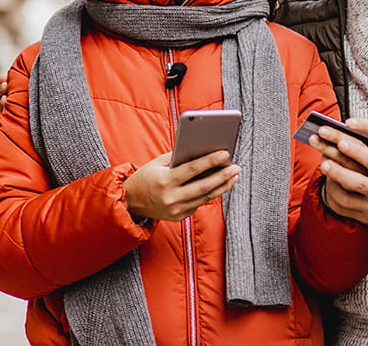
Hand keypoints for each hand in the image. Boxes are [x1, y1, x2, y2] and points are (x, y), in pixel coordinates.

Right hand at [124, 151, 239, 222]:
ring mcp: (176, 210)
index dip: (210, 161)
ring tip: (234, 175)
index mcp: (164, 181)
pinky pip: (199, 203)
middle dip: (223, 176)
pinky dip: (210, 193)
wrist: (130, 202)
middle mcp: (171, 198)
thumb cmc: (146, 177)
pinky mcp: (179, 217)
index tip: (225, 154)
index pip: (192, 169)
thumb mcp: (158, 163)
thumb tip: (202, 149)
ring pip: (205, 197)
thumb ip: (178, 157)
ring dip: (222, 186)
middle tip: (236, 167)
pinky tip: (220, 184)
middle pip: (204, 187)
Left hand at [311, 118, 367, 226]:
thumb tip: (343, 132)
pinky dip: (331, 192)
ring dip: (331, 180)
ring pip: (346, 197)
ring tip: (323, 164)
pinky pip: (341, 207)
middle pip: (356, 181)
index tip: (340, 141)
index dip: (356, 151)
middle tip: (321, 150)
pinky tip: (327, 180)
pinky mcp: (362, 216)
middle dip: (336, 166)